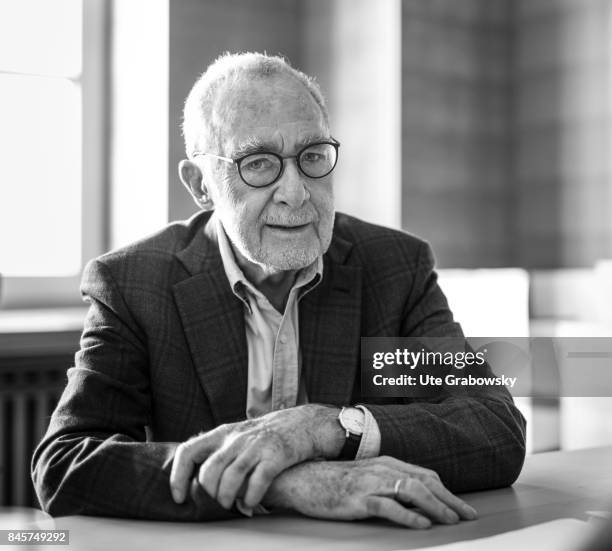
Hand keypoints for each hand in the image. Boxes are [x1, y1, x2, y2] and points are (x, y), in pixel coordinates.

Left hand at [170, 404, 341, 508]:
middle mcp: (237, 438)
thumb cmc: (267, 436)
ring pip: (230, 478)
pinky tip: (251, 504)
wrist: (304, 423)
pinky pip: (257, 481)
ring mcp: (256, 446)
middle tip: (217, 503)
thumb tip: (197, 480)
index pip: (188, 451)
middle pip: (209, 471)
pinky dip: (250, 498)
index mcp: (223, 433)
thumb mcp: (239, 435)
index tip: (179, 497)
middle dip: (209, 494)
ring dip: (227, 499)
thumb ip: (220, 452)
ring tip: (232, 506)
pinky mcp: (276, 455)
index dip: (177, 476)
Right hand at [263, 456, 477, 528]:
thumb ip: (389, 484)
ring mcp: (370, 483)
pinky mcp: (358, 498)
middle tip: (469, 516)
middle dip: (450, 499)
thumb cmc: (335, 481)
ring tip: (450, 520)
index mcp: (387, 463)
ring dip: (435, 506)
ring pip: (411, 490)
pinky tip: (421, 525)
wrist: (303, 479)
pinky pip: (388, 506)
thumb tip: (415, 501)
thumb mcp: (366, 478)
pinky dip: (408, 515)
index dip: (447, 492)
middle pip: (425, 481)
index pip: (426, 475)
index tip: (463, 508)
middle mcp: (382, 469)